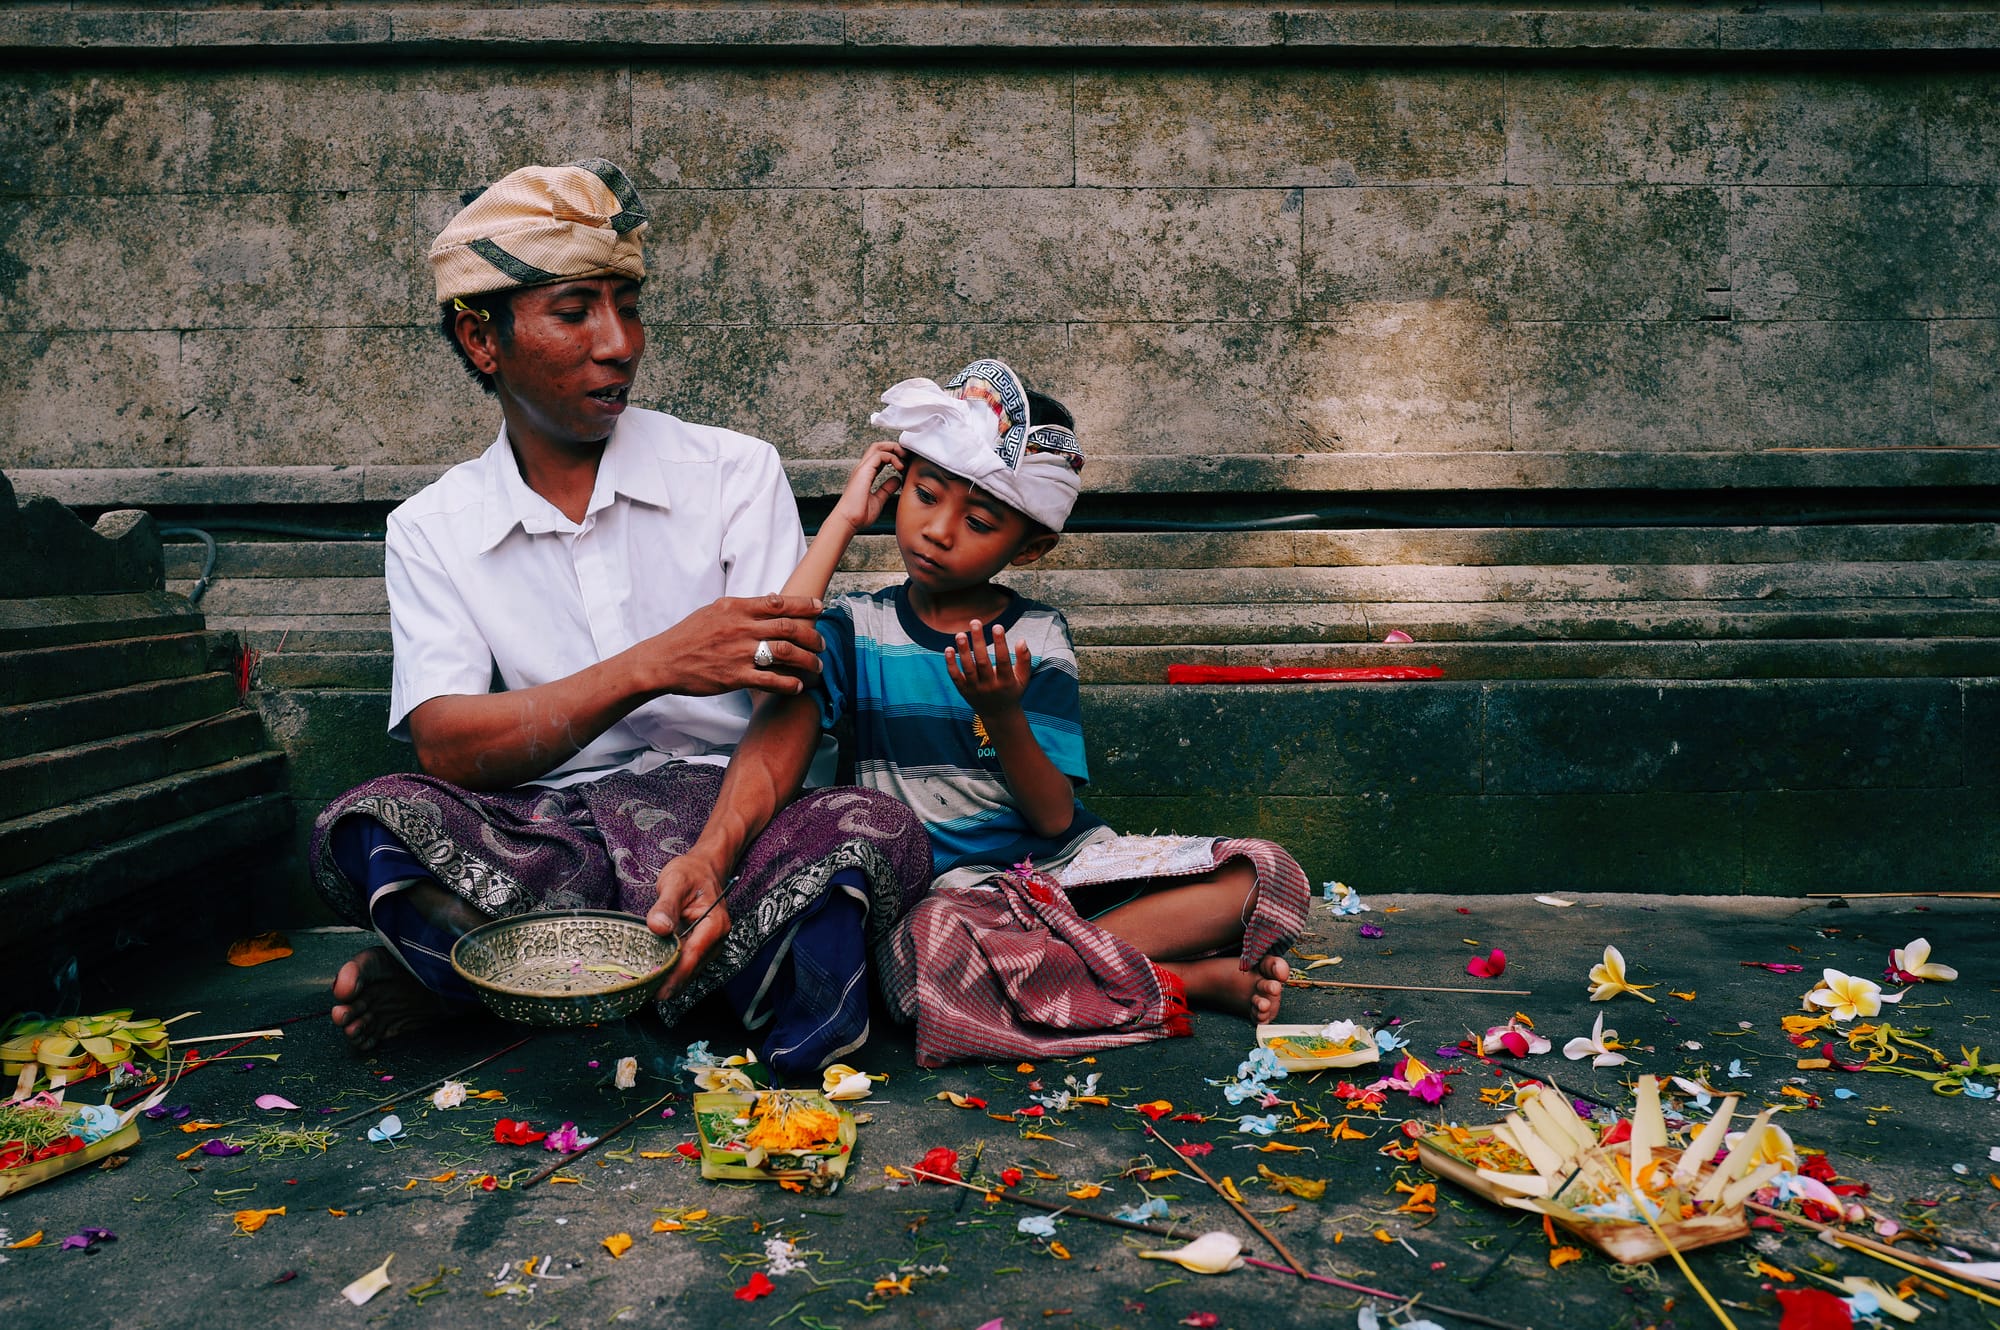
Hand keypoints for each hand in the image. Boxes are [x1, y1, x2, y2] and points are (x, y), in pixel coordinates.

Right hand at [640, 593, 824, 696]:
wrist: (663, 661)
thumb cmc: (688, 635)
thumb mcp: (714, 611)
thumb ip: (743, 608)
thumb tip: (771, 601)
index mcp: (736, 608)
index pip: (779, 602)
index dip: (804, 605)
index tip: (820, 608)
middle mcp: (740, 628)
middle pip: (789, 628)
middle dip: (812, 636)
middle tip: (822, 643)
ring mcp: (739, 653)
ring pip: (785, 653)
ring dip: (807, 660)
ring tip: (816, 666)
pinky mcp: (735, 677)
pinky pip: (771, 680)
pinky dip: (789, 683)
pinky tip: (798, 686)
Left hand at [648, 856, 732, 1001]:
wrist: (704, 867)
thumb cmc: (691, 872)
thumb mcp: (675, 882)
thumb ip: (666, 905)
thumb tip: (658, 927)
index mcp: (715, 924)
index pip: (693, 956)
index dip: (676, 976)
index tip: (659, 991)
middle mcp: (716, 938)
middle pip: (692, 968)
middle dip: (671, 983)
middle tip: (644, 995)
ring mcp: (709, 944)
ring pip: (689, 970)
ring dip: (670, 980)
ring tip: (646, 991)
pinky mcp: (700, 946)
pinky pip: (686, 963)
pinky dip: (672, 971)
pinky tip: (654, 976)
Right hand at [825, 440, 907, 535]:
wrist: (848, 521)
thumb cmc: (859, 515)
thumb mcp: (878, 500)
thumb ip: (886, 488)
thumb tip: (896, 480)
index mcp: (866, 475)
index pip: (880, 457)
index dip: (894, 456)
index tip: (906, 465)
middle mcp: (863, 469)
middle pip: (878, 447)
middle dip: (895, 448)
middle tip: (907, 456)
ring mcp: (862, 469)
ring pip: (878, 447)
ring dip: (894, 449)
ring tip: (905, 458)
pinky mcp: (864, 471)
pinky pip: (880, 455)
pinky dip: (892, 457)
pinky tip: (900, 467)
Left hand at [944, 619, 1031, 717]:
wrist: (999, 716)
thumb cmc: (1012, 691)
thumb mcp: (1023, 678)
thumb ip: (1024, 660)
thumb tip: (1022, 640)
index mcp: (1006, 681)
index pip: (1003, 660)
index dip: (1000, 643)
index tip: (997, 626)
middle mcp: (990, 686)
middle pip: (982, 662)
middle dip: (978, 641)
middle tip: (975, 622)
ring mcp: (975, 689)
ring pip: (967, 668)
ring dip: (963, 651)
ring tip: (960, 634)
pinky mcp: (964, 691)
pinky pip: (955, 677)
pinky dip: (950, 664)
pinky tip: (948, 649)